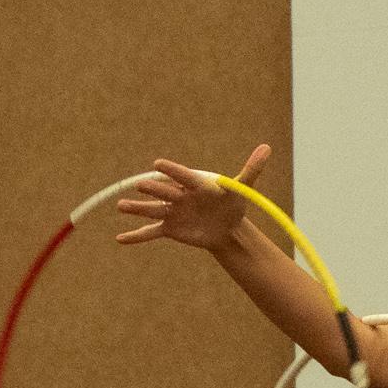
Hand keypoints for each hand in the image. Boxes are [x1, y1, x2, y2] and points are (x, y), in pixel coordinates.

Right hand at [114, 144, 269, 252]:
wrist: (226, 226)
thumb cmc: (232, 203)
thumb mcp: (242, 188)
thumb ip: (251, 169)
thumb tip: (267, 147)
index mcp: (195, 183)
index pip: (183, 175)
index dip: (172, 170)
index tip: (158, 164)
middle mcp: (179, 195)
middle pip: (164, 191)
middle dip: (153, 189)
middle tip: (141, 186)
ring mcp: (172, 212)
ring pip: (152, 210)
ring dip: (137, 209)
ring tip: (120, 207)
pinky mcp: (170, 228)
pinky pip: (150, 232)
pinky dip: (136, 236)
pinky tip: (120, 239)